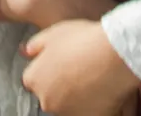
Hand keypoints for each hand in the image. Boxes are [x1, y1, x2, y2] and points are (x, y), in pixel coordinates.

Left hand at [21, 20, 140, 115]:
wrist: (114, 56)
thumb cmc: (84, 41)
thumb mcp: (53, 33)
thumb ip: (35, 45)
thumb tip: (26, 51)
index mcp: (34, 79)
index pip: (33, 79)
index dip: (47, 69)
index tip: (60, 62)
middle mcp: (47, 101)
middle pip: (50, 94)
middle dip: (61, 84)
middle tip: (78, 67)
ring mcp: (68, 112)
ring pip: (69, 104)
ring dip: (76, 95)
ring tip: (92, 75)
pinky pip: (88, 111)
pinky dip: (94, 103)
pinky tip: (102, 87)